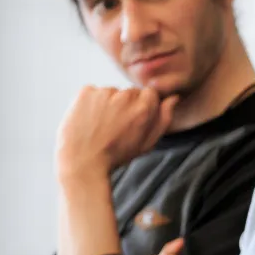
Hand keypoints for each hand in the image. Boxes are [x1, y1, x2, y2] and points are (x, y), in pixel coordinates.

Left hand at [56, 85, 178, 178]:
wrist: (81, 162)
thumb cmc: (115, 155)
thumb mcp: (147, 143)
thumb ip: (164, 119)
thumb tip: (173, 99)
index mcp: (144, 108)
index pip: (150, 93)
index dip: (141, 108)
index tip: (131, 121)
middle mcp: (126, 96)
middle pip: (130, 92)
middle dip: (125, 105)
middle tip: (114, 126)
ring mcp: (104, 92)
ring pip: (111, 92)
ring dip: (107, 104)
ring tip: (99, 125)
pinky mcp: (86, 92)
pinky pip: (93, 92)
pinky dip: (91, 103)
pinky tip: (88, 120)